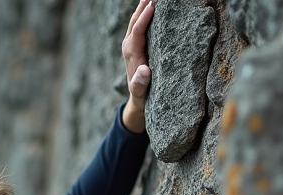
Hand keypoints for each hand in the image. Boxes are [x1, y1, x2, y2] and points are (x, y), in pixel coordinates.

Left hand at [121, 0, 153, 133]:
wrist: (137, 98)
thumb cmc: (141, 95)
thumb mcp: (140, 92)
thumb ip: (140, 83)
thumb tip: (144, 71)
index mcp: (131, 54)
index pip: (137, 31)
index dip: (144, 18)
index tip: (152, 6)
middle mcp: (129, 47)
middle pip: (134, 22)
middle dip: (142, 6)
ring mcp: (131, 45)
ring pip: (135, 21)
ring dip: (142, 7)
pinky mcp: (135, 45)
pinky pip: (139, 25)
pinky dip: (144, 14)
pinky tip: (151, 6)